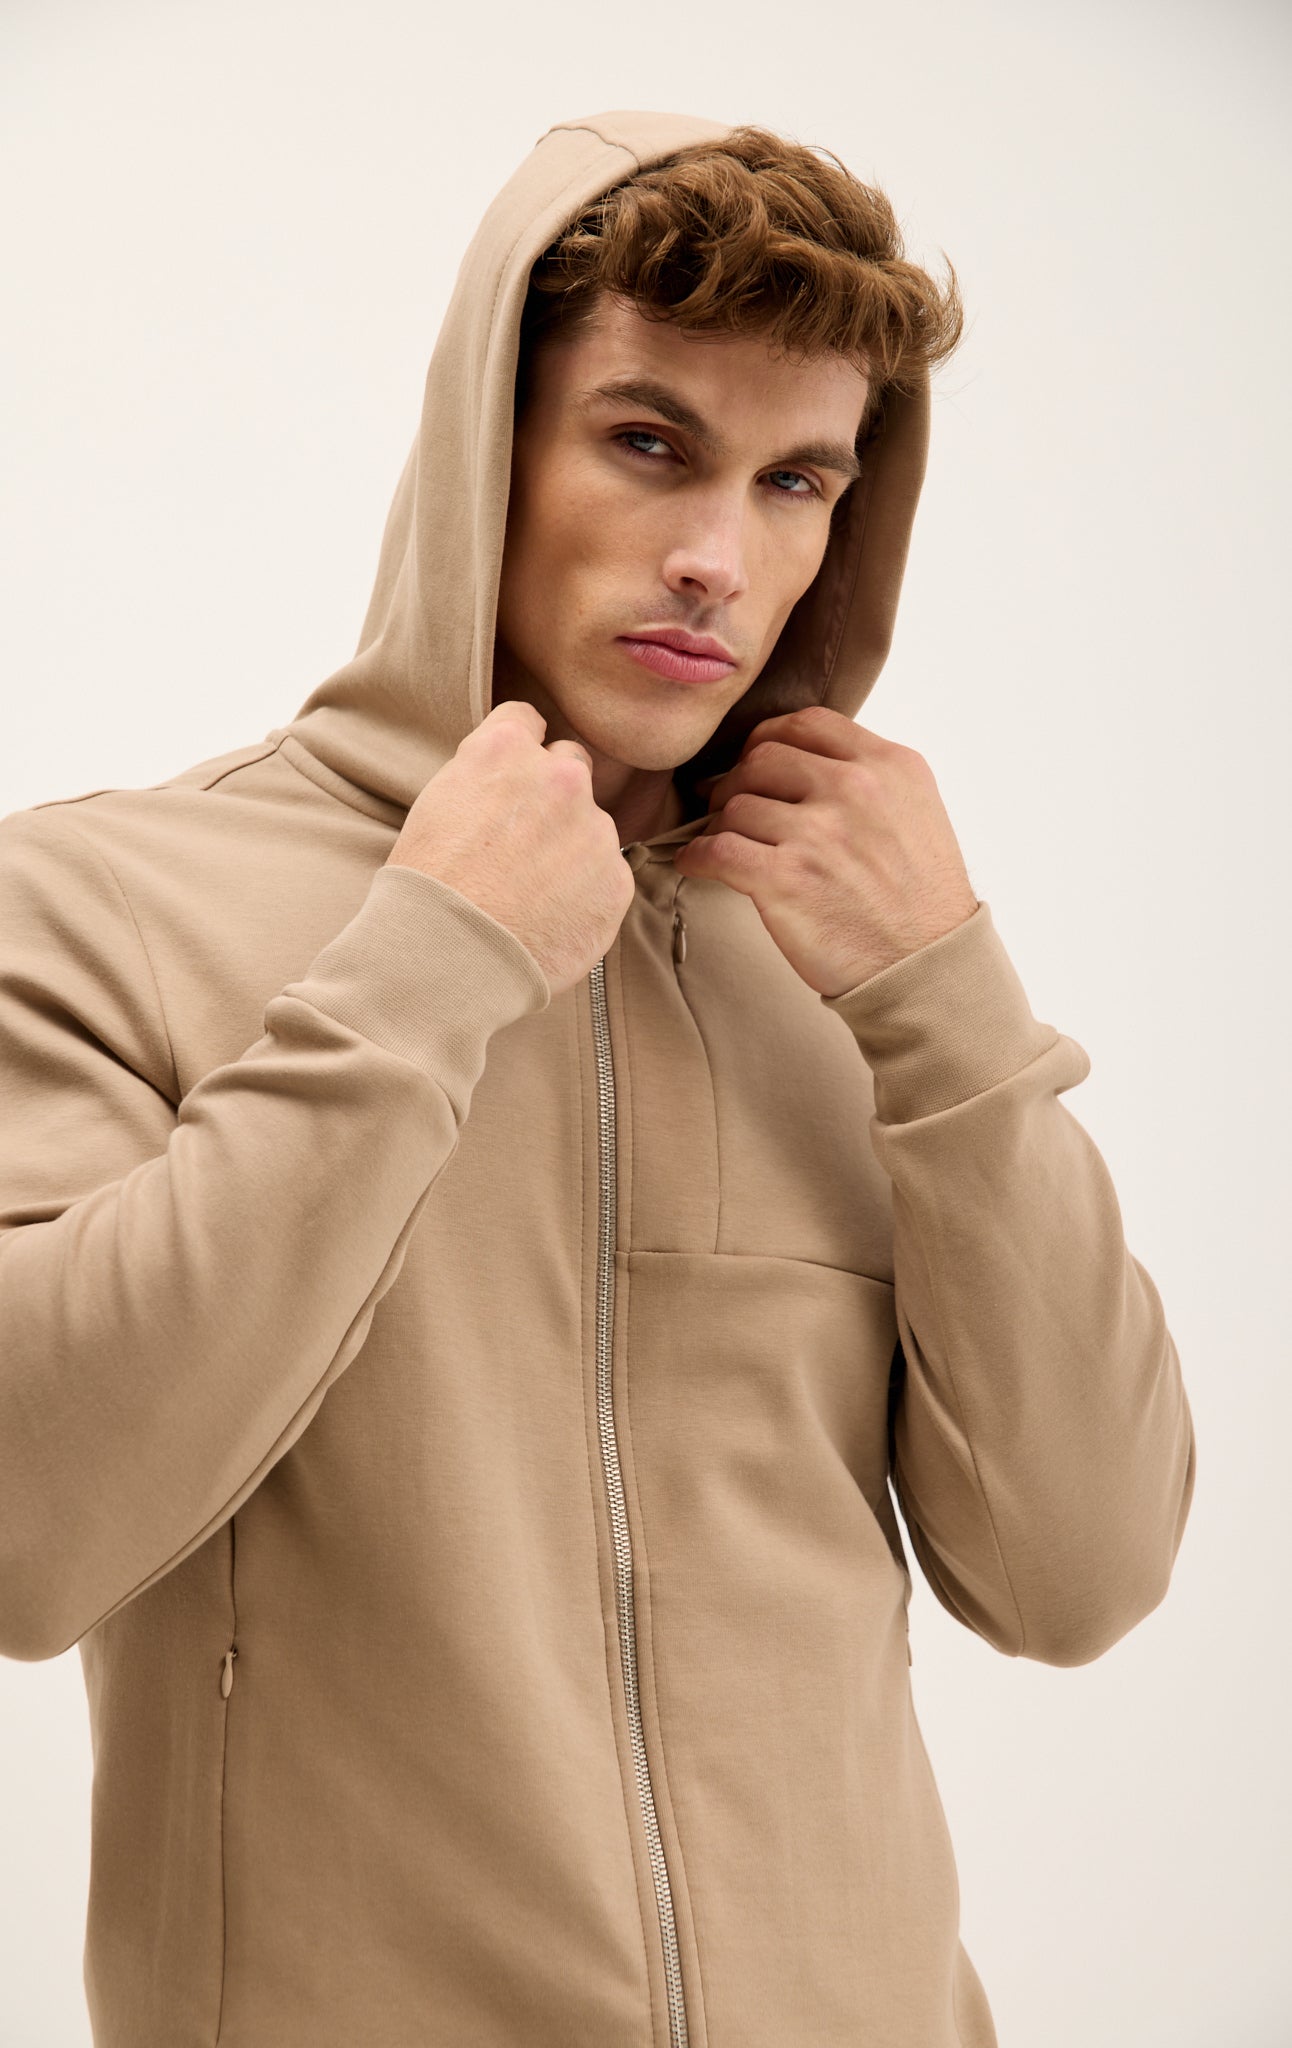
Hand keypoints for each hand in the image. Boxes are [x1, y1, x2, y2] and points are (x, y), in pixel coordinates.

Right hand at [386, 701, 634, 999]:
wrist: (448, 958)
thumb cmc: (426, 888)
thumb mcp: (437, 806)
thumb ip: (484, 778)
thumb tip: (507, 783)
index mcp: (505, 750)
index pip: (528, 719)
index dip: (518, 752)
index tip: (511, 780)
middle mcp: (559, 777)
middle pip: (571, 765)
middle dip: (554, 794)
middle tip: (523, 841)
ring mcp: (595, 829)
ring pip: (592, 827)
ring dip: (573, 849)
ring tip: (531, 894)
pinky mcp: (617, 880)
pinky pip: (607, 877)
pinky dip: (587, 895)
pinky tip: (550, 919)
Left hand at [672, 705, 978, 997]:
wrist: (925, 968)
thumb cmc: (920, 901)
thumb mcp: (916, 812)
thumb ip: (869, 777)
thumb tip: (802, 762)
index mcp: (889, 765)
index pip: (808, 723)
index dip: (770, 739)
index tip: (758, 762)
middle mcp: (854, 788)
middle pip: (762, 758)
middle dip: (739, 782)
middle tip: (734, 809)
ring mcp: (818, 832)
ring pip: (736, 805)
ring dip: (723, 826)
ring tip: (729, 846)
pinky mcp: (785, 878)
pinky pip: (716, 849)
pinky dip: (698, 857)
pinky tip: (699, 864)